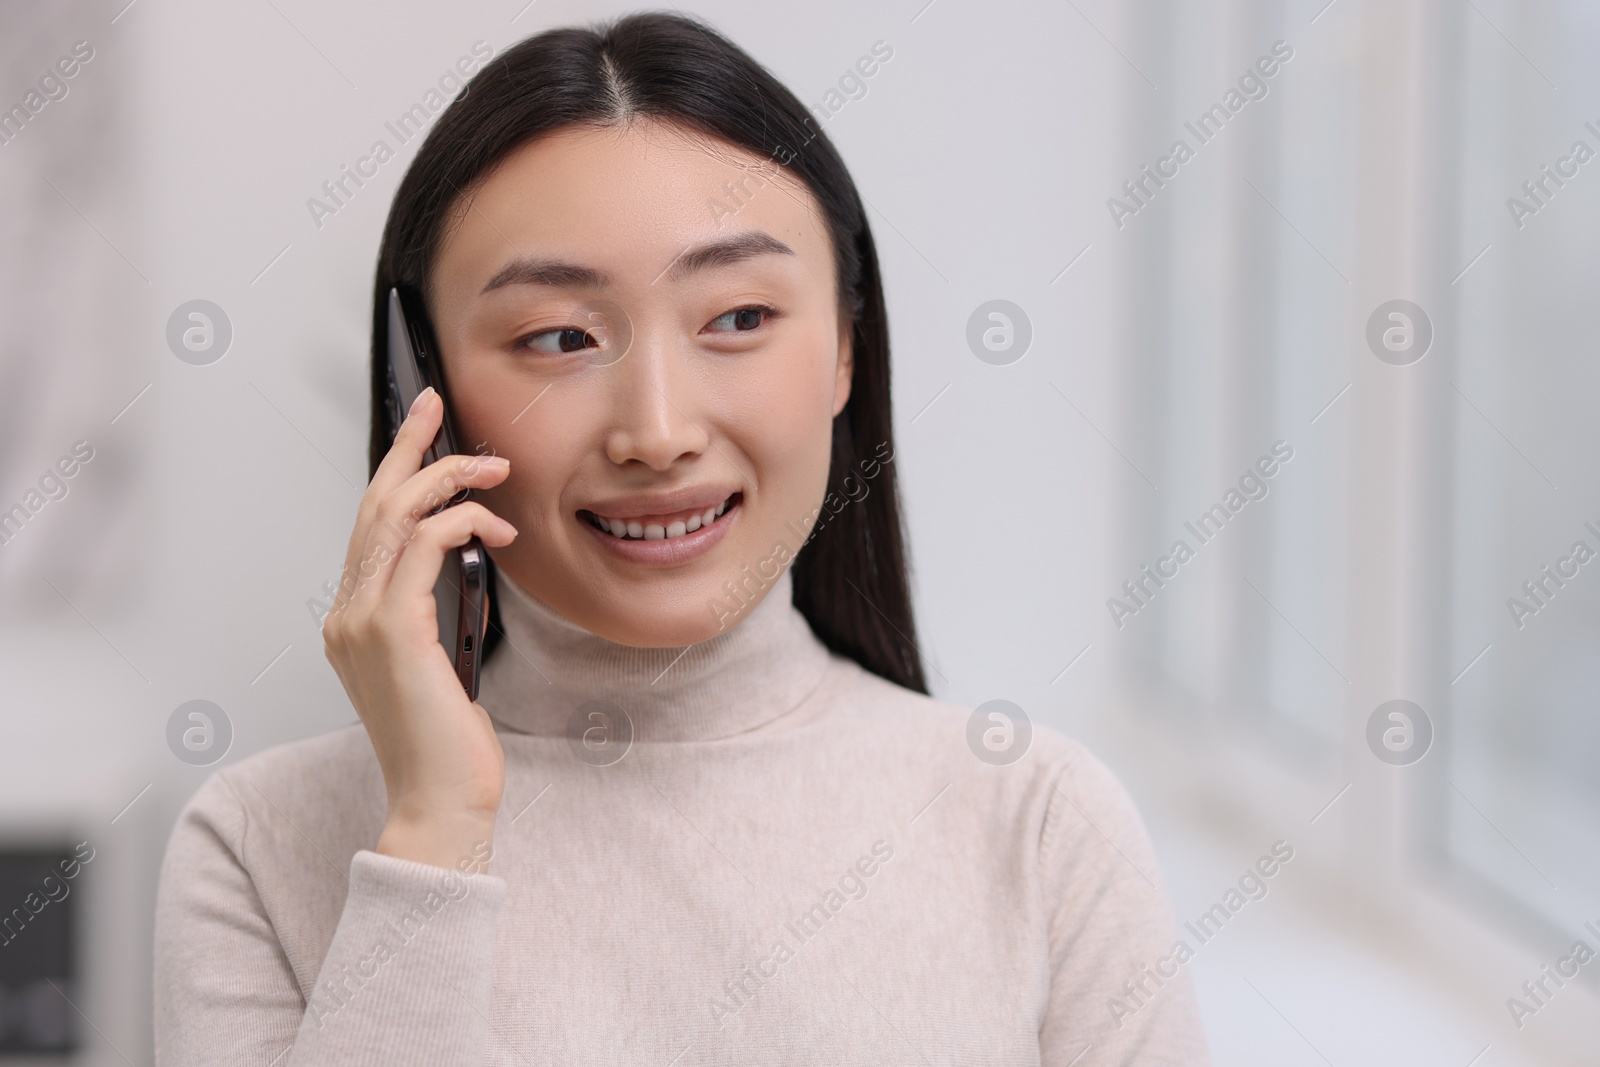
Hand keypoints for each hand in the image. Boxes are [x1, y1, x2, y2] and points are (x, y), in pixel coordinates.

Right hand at [322, 387, 517, 870]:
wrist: (440, 804)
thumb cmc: (448, 745)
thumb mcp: (440, 666)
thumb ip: (435, 616)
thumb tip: (466, 565)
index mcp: (352, 623)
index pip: (370, 528)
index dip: (396, 472)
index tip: (425, 432)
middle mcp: (346, 616)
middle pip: (372, 506)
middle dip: (409, 447)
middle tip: (439, 403)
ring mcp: (361, 623)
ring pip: (394, 516)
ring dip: (448, 479)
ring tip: (494, 468)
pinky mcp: (393, 632)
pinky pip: (422, 549)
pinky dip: (460, 523)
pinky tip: (495, 527)